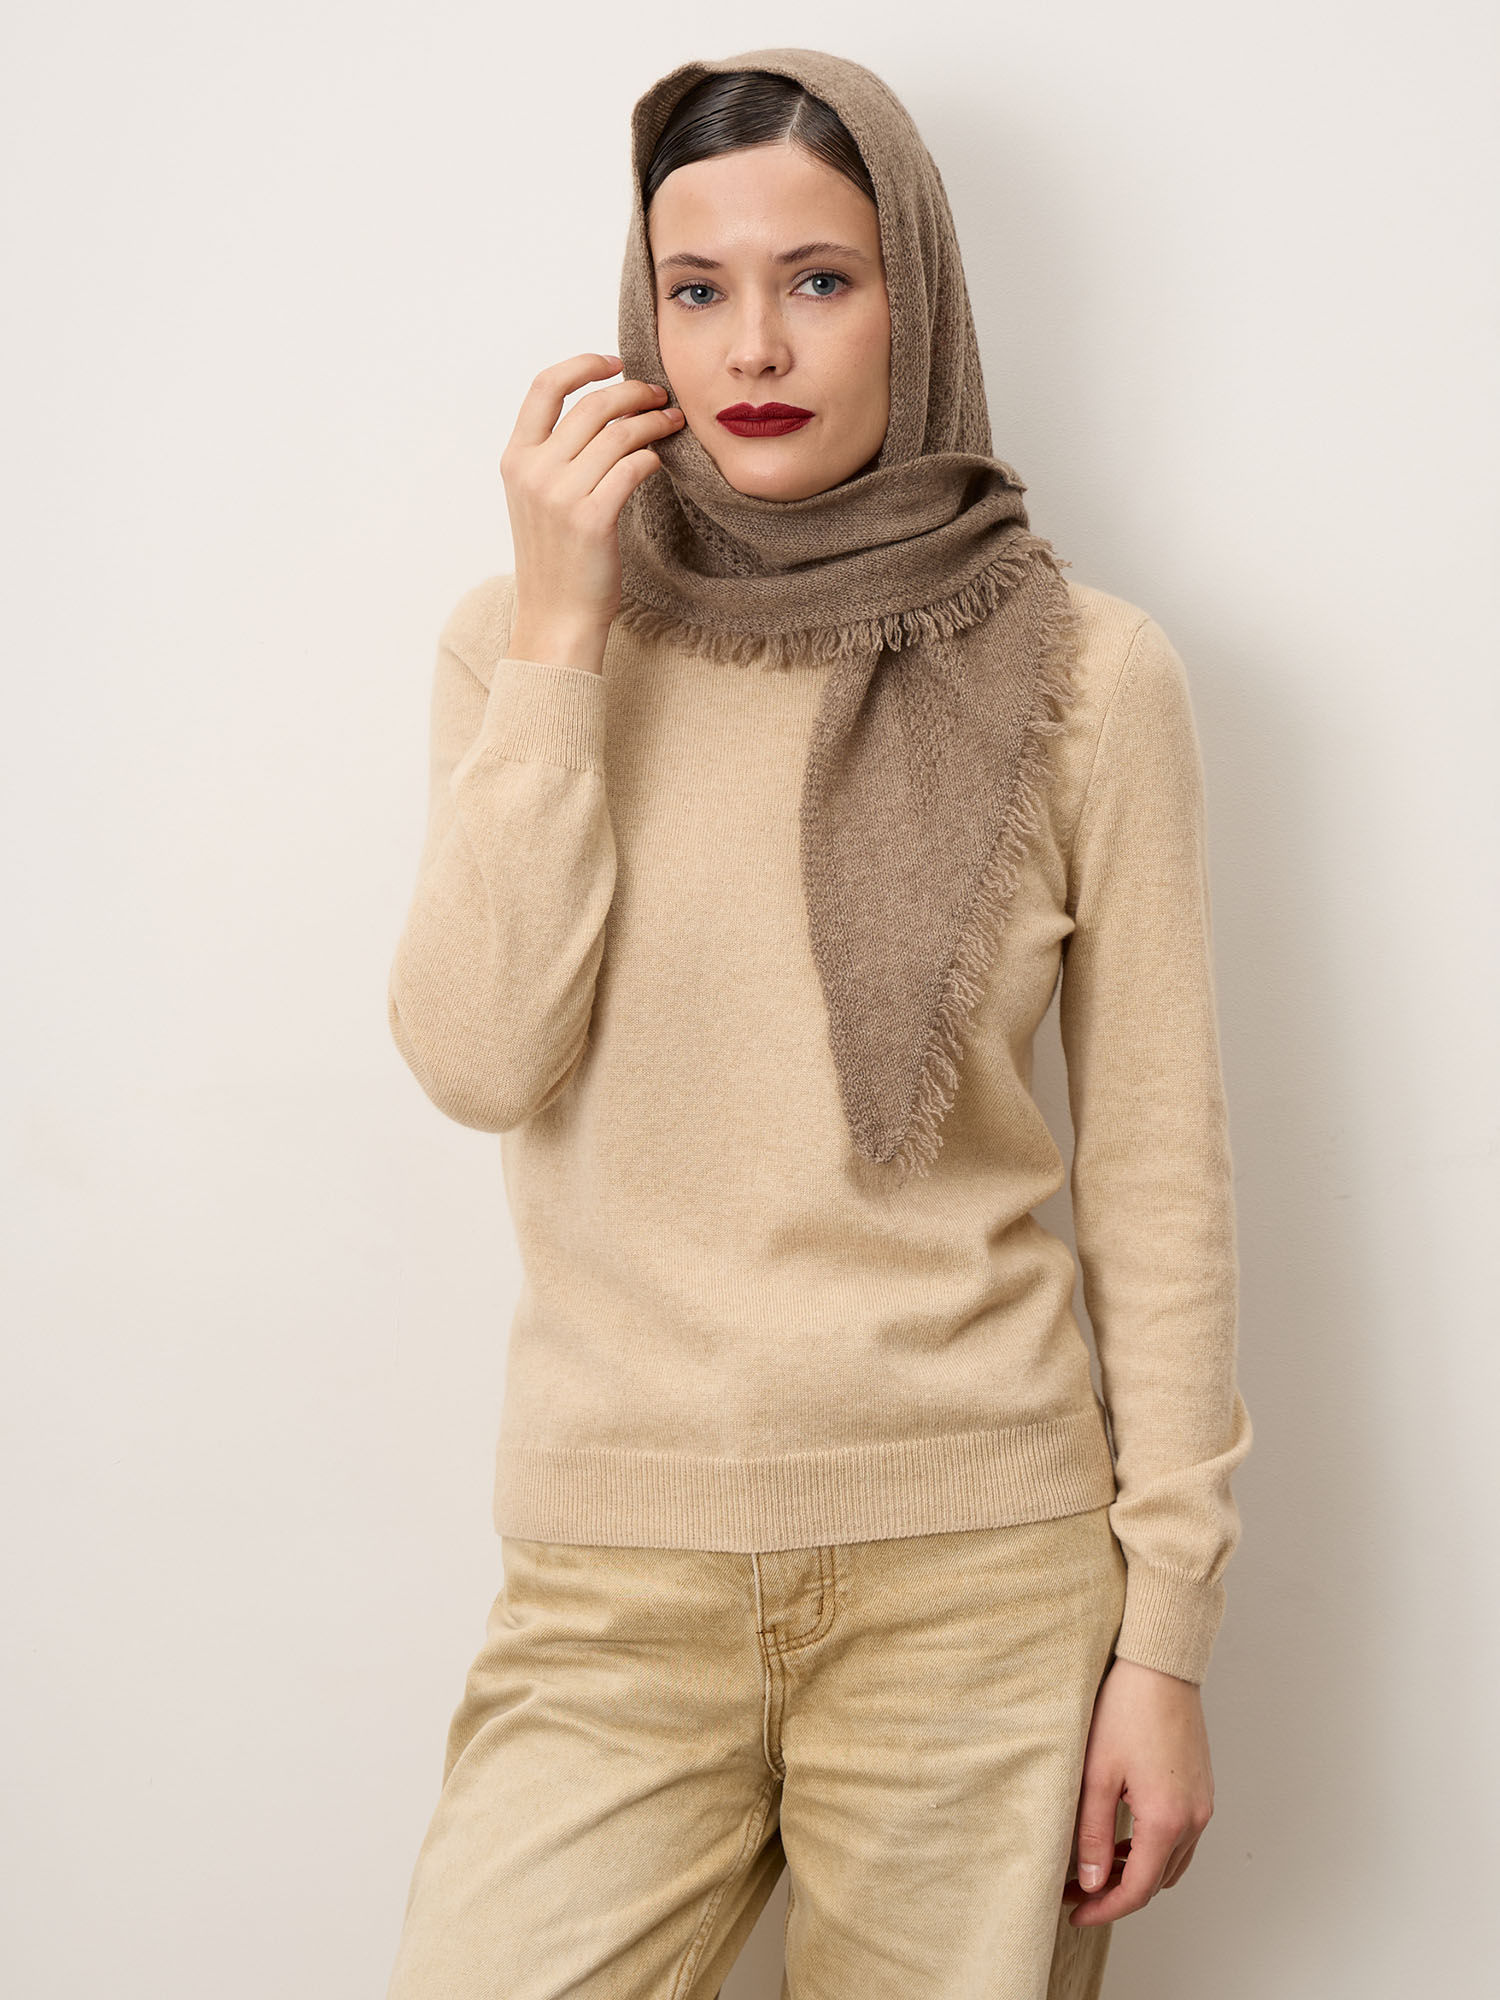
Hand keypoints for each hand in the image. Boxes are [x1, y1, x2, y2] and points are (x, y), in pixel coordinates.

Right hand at [500, 352, 685, 672]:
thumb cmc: (557, 559)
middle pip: (592, 405)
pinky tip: (661, 460)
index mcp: (516, 459)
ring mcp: (560, 496)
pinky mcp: (592, 519)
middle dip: (634, 392)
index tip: (614, 362)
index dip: (583, 364)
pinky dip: (653, 457)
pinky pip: (633, 468)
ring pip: (618, 435)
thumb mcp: (539, 499)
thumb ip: (556, 456)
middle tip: (660, 395)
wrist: (556, 617)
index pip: (545, 386)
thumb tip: (604, 409)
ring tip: (672, 423)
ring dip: (652, 422)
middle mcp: (533, 472)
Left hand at [1061, 1655, 1214, 1927]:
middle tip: (1076, 1892)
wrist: (1161, 1666)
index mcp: (1167, 1820)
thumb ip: (1094, 1833)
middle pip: (1157, 1882)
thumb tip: (1091, 1882)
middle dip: (1117, 1894)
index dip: (1104, 1909)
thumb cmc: (1126, 1709)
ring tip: (1096, 1868)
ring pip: (1171, 1863)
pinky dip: (1153, 1850)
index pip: (1137, 1888)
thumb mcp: (1097, 1774)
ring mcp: (1202, 1805)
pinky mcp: (1201, 1790)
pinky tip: (1125, 1840)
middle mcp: (1193, 1819)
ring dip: (1137, 1874)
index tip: (1074, 1913)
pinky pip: (1180, 1838)